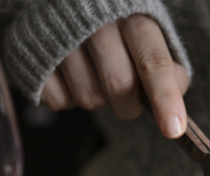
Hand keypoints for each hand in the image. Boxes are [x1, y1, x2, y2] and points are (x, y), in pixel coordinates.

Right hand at [40, 14, 189, 138]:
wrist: (65, 4)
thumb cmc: (115, 25)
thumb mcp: (148, 34)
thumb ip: (165, 66)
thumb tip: (174, 104)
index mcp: (132, 17)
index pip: (152, 62)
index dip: (165, 98)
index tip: (174, 129)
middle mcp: (97, 24)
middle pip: (120, 86)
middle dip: (129, 106)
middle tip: (128, 97)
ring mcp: (62, 39)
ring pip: (89, 99)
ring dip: (99, 100)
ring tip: (95, 73)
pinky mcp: (35, 56)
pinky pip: (59, 101)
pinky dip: (69, 98)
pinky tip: (72, 74)